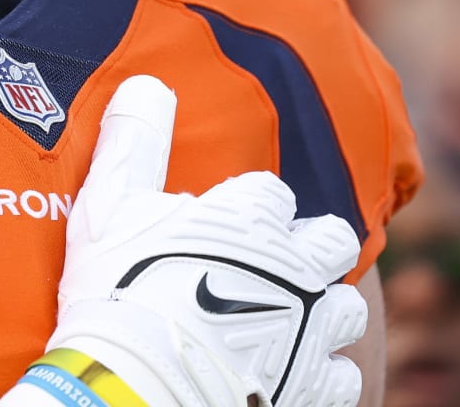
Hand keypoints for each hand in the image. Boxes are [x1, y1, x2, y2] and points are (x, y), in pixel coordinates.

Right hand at [41, 76, 366, 406]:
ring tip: (290, 319)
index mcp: (253, 217)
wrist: (135, 388)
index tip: (223, 225)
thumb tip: (146, 82)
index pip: (272, 194)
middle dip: (313, 246)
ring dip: (324, 309)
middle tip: (276, 263)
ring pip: (349, 308)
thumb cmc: (119, 293)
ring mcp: (313, 330)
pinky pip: (342, 375)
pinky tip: (289, 371)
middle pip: (334, 239)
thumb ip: (134, 142)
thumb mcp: (111, 205)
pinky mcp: (315, 388)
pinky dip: (321, 373)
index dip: (248, 208)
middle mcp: (297, 267)